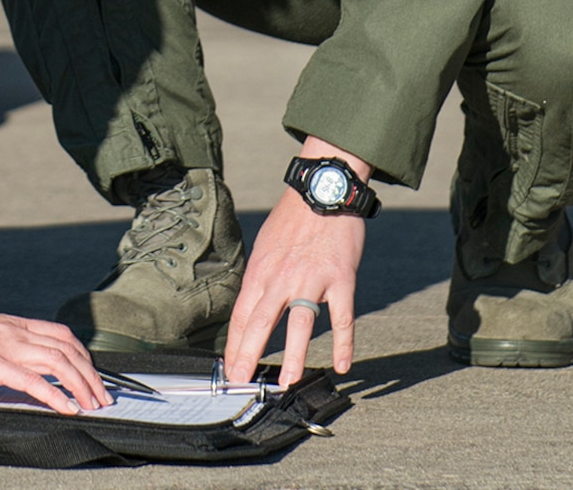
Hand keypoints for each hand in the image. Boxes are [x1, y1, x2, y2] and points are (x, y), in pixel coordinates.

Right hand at [0, 284, 110, 414]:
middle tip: (102, 397)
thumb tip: (7, 358)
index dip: (83, 356)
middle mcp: (15, 332)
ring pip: (58, 363)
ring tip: (92, 405)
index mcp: (12, 324)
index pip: (61, 335)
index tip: (93, 376)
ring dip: (81, 386)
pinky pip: (32, 380)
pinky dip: (54, 394)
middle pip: (68, 349)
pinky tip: (67, 408)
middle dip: (91, 375)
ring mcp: (5, 346)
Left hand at [222, 142, 369, 386]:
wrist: (322, 190)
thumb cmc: (292, 220)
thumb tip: (251, 308)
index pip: (242, 314)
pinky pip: (342, 317)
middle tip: (242, 380)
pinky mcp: (341, 279)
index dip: (235, 343)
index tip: (230, 367)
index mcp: (261, 271)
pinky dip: (343, 343)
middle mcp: (282, 277)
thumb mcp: (264, 246)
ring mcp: (312, 279)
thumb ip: (260, 278)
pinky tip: (342, 365)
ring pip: (301, 324)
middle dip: (249, 354)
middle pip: (262, 322)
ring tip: (287, 382)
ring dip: (294, 356)